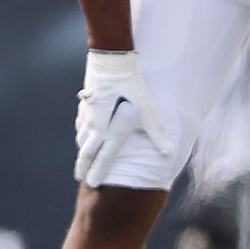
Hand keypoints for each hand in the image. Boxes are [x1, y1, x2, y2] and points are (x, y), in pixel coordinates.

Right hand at [73, 50, 169, 184]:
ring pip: (81, 138)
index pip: (101, 159)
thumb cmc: (133, 88)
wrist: (112, 63)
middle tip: (81, 177)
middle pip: (85, 153)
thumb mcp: (149, 111)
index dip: (97, 173)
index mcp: (111, 132)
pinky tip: (84, 131)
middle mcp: (96, 127)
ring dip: (82, 150)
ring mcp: (88, 115)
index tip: (93, 185)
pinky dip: (82, 132)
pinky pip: (81, 123)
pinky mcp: (85, 103)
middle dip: (82, 167)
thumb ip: (157, 134)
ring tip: (83, 158)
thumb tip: (169, 154)